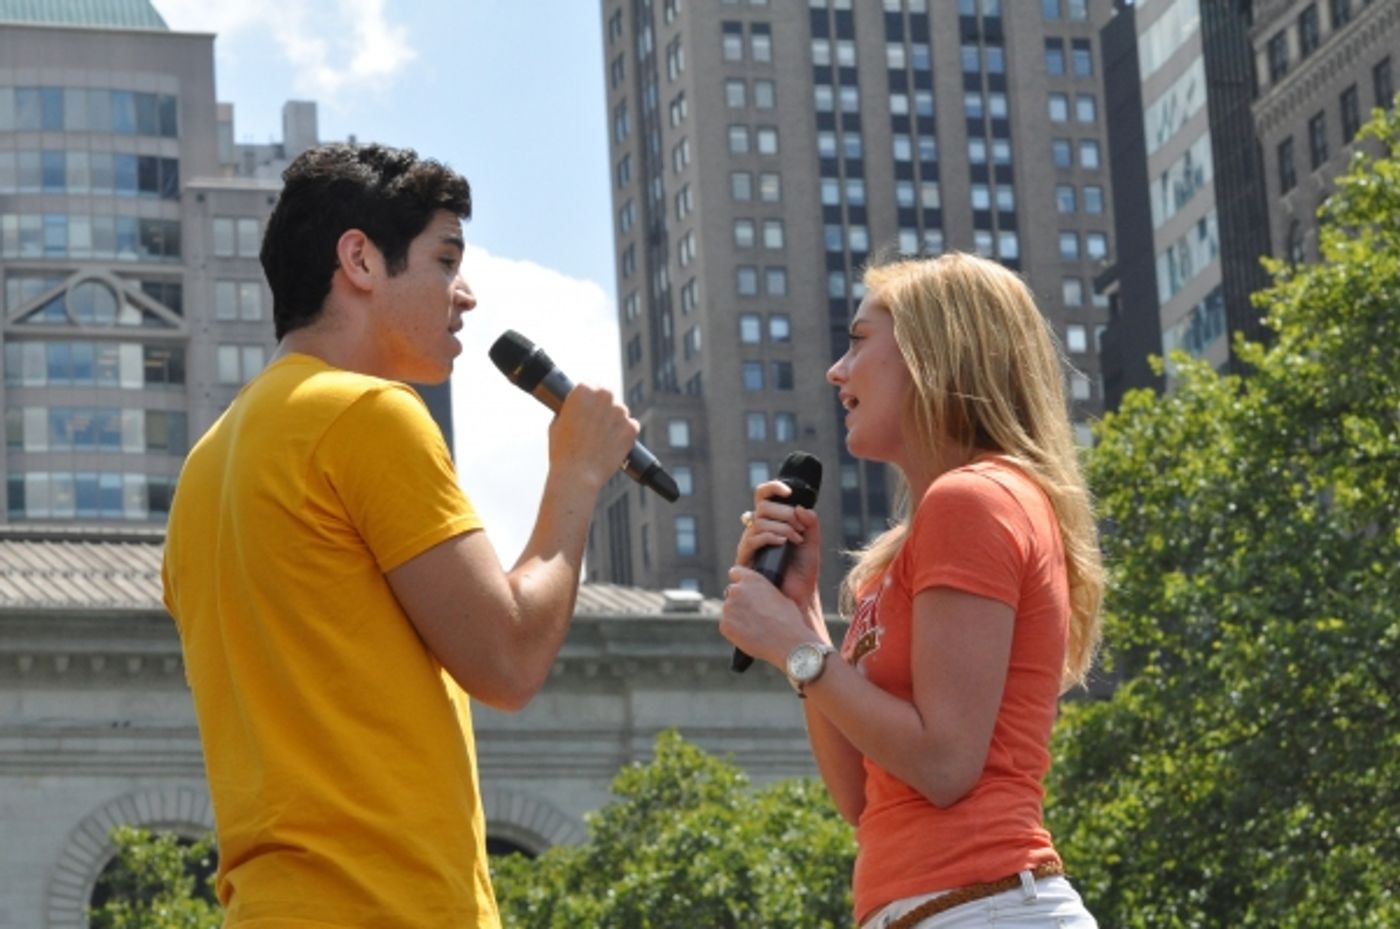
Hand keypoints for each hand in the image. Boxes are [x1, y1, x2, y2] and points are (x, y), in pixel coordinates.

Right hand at [548, 385, 638, 491]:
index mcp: (583, 390)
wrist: (578, 474)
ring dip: (614, 420)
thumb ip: (570, 410)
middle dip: (603, 406)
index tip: (587, 408)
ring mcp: (620, 412)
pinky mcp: (632, 428)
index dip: (588, 398)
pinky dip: (625, 434)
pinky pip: (631, 426)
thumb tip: (576, 409)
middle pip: (607, 395)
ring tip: (602, 439)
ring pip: (620, 411)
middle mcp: (603, 396)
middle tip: (596, 423)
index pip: (590, 386)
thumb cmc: (563, 451)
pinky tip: (613, 445)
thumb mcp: (557, 423)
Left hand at [720, 565, 825, 668]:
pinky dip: (734, 631)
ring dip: (736, 616)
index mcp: (752, 579)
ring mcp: (728, 608)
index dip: (739, 580)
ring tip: (753, 627)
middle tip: (751, 613)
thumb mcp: (780, 597)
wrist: (786, 642)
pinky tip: (748, 636)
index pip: (735, 572)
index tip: (743, 588)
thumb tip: (761, 597)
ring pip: (729, 610)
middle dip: (738, 601)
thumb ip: (764, 592)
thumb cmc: (789, 620)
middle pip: (731, 592)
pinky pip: (726, 626)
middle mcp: (736, 590)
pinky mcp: (724, 625)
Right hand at [734, 479, 822, 613]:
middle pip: (763, 506)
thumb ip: (811, 522)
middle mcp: (758, 530)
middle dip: (785, 513)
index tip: (788, 491)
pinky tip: (783, 543)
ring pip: (759, 520)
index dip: (773, 488)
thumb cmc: (804, 572)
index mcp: (772, 522)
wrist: (799, 597)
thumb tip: (799, 507)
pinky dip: (770, 536)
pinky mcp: (745, 557)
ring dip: (781, 527)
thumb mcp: (812, 542)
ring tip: (796, 540)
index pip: (764, 497)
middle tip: (799, 528)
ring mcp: (750, 543)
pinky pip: (753, 538)